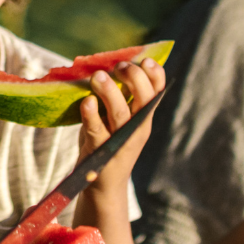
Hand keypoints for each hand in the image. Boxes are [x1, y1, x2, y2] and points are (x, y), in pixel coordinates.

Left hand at [77, 57, 165, 196]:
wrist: (102, 184)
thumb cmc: (108, 143)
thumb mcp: (119, 120)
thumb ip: (119, 97)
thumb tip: (109, 64)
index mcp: (143, 118)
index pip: (157, 92)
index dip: (155, 75)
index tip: (146, 60)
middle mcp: (136, 128)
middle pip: (143, 100)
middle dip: (134, 78)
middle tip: (119, 66)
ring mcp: (119, 141)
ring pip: (120, 113)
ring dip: (110, 92)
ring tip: (98, 76)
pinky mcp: (100, 150)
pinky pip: (96, 130)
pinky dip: (91, 115)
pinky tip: (87, 102)